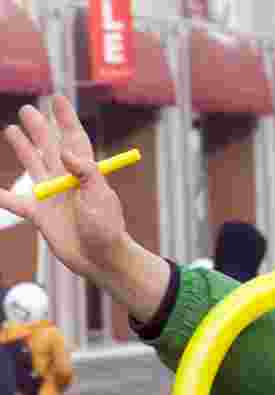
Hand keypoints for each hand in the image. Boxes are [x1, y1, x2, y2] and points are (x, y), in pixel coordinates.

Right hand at [0, 95, 126, 280]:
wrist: (100, 259)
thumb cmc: (107, 228)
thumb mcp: (101, 197)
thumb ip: (86, 173)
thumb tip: (65, 150)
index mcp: (85, 172)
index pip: (74, 140)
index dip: (66, 119)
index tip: (58, 99)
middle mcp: (66, 180)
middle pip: (49, 148)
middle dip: (39, 128)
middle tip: (28, 110)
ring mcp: (51, 195)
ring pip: (32, 165)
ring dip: (22, 148)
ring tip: (11, 130)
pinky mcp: (39, 214)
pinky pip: (14, 202)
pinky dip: (0, 195)